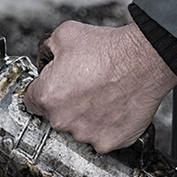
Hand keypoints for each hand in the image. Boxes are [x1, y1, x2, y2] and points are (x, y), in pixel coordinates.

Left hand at [23, 21, 176, 153]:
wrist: (144, 61)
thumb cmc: (108, 49)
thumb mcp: (64, 34)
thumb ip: (46, 50)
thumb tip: (45, 58)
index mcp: (48, 96)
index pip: (31, 100)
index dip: (43, 89)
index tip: (54, 86)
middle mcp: (64, 120)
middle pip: (56, 115)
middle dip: (66, 102)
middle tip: (84, 86)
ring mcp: (87, 134)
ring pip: (79, 128)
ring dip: (86, 115)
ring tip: (102, 94)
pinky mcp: (109, 142)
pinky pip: (102, 137)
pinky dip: (106, 125)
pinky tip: (113, 106)